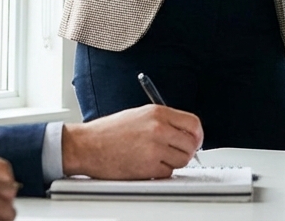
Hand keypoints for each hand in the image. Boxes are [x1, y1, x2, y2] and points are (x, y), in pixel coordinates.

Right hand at [62, 104, 203, 178]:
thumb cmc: (109, 132)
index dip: (197, 135)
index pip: (193, 123)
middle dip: (186, 151)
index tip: (195, 141)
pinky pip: (168, 172)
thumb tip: (185, 132)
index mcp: (157, 113)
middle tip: (176, 153)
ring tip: (156, 158)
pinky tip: (146, 165)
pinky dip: (160, 172)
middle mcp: (159, 128)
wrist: (87, 146)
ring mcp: (154, 148)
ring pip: (182, 160)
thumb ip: (163, 121)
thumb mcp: (139, 115)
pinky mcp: (148, 167)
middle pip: (191, 144)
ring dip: (173, 162)